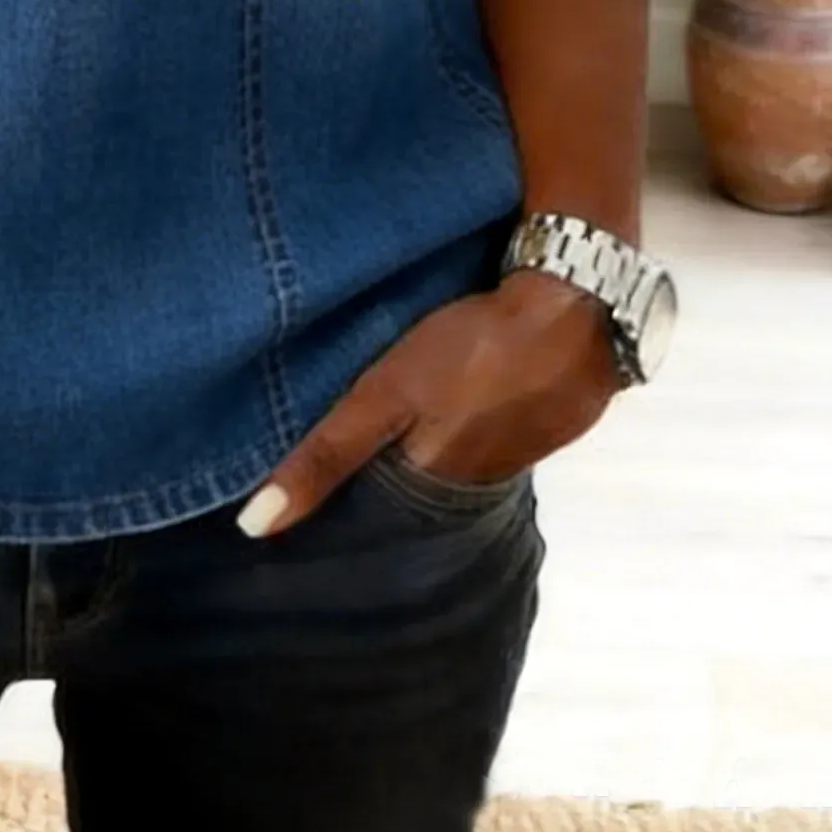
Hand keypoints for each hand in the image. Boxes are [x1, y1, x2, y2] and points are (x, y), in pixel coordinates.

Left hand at [236, 270, 622, 536]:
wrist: (577, 304)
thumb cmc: (470, 351)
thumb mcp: (384, 396)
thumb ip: (326, 455)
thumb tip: (253, 526)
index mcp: (434, 490)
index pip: (374, 519)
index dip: (335, 512)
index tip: (285, 512)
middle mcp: (476, 488)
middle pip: (412, 495)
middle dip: (375, 485)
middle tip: (320, 466)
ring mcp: (518, 455)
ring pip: (451, 466)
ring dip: (421, 453)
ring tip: (379, 434)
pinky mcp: (543, 423)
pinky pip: (488, 438)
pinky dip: (463, 427)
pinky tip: (447, 407)